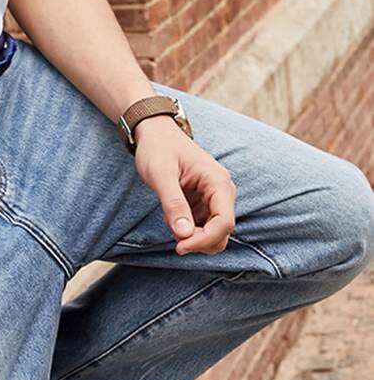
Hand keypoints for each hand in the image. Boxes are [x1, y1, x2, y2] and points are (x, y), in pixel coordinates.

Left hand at [133, 116, 236, 255]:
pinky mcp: (203, 203)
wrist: (154, 132)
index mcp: (217, 181)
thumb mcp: (160, 174)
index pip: (224, 223)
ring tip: (169, 216)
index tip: (180, 246)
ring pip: (212, 234)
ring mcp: (213, 198)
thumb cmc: (157, 147)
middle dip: (198, 241)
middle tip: (172, 233)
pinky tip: (171, 213)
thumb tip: (184, 235)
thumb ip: (173, 204)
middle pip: (221, 233)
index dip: (204, 240)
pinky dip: (186, 229)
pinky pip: (201, 227)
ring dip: (191, 236)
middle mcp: (221, 191)